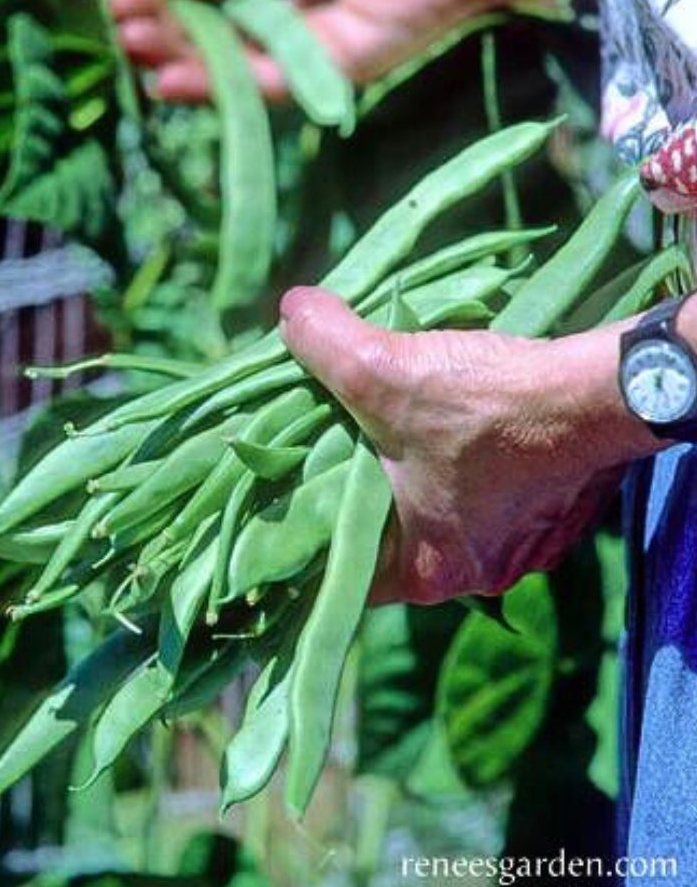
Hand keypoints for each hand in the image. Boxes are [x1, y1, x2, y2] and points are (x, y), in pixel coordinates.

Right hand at [111, 0, 570, 101]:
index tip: (118, 1)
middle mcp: (278, 8)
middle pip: (208, 31)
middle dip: (163, 32)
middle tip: (123, 33)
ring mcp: (301, 46)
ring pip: (230, 63)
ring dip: (180, 62)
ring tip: (137, 52)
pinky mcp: (326, 74)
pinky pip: (267, 84)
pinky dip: (220, 85)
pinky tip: (174, 79)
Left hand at [278, 287, 661, 604]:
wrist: (597, 394)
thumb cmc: (487, 401)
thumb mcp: (382, 367)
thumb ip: (322, 342)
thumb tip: (289, 311)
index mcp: (424, 569)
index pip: (344, 572)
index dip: (312, 534)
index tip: (293, 496)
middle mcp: (473, 575)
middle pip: (396, 542)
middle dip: (368, 496)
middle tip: (343, 449)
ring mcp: (519, 550)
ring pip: (447, 518)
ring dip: (423, 480)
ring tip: (400, 432)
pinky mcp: (550, 518)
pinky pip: (493, 503)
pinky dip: (471, 472)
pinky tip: (460, 431)